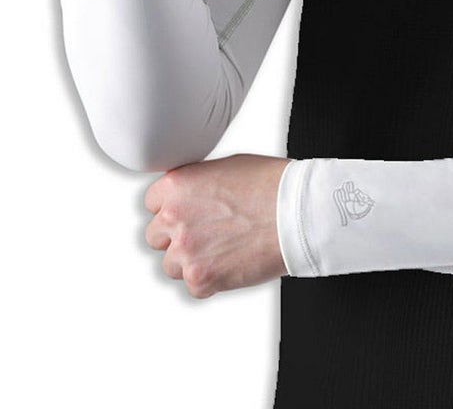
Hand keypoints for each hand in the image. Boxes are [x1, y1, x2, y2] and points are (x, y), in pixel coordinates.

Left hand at [143, 153, 291, 298]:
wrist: (298, 211)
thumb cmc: (273, 185)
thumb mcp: (227, 167)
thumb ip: (198, 183)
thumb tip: (189, 196)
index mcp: (177, 185)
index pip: (152, 203)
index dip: (173, 208)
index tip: (188, 214)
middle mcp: (173, 216)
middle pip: (155, 236)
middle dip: (178, 236)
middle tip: (207, 233)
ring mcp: (185, 249)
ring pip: (171, 265)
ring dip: (192, 260)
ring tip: (224, 249)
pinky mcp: (200, 278)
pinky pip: (194, 287)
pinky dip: (211, 280)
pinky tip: (232, 262)